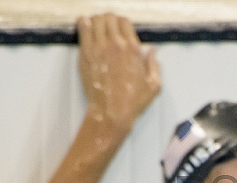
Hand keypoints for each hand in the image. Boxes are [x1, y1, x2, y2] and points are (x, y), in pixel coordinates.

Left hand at [77, 13, 160, 130]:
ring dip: (97, 21)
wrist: (111, 112)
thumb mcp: (154, 85)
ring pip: (95, 19)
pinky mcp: (86, 53)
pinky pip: (82, 27)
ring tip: (97, 30)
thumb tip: (152, 51)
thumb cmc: (133, 101)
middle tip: (108, 30)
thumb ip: (154, 65)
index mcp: (133, 49)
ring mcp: (99, 47)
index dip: (123, 24)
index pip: (125, 22)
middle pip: (109, 17)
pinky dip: (83, 24)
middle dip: (109, 21)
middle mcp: (116, 44)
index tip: (120, 32)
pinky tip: (86, 29)